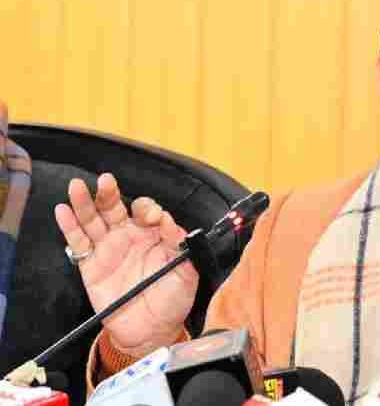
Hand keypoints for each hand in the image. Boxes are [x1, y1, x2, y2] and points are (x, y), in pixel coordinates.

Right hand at [54, 173, 197, 355]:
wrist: (152, 330)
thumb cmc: (172, 298)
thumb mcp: (186, 272)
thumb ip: (179, 245)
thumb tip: (169, 221)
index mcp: (153, 233)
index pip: (146, 210)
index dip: (148, 209)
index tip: (152, 216)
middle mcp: (129, 235)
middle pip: (115, 207)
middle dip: (109, 193)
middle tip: (105, 181)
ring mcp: (108, 249)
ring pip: (93, 220)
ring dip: (84, 203)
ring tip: (76, 187)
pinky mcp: (91, 266)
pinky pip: (78, 243)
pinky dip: (70, 227)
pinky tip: (63, 211)